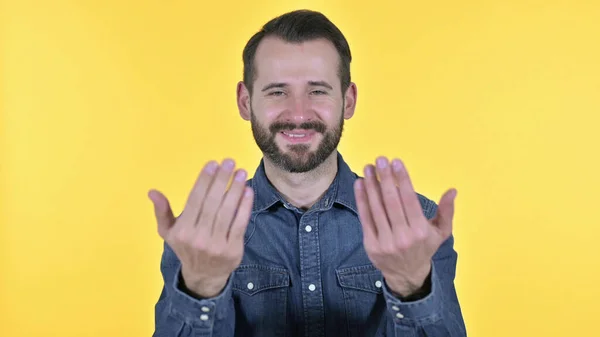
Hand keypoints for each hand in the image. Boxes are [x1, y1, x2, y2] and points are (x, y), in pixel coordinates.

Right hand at [148, 159, 253, 297]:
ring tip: (241, 172)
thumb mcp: (169, 232)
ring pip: (227, 212)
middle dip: (221, 180)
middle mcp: (198, 238)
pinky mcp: (233, 249)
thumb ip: (162, 211)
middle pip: (212, 203)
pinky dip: (245, 206)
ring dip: (235, 190)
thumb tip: (152, 192)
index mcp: (182, 230)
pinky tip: (247, 191)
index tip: (212, 164)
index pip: (195, 200)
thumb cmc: (186, 247)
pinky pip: (240, 224)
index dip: (204, 180)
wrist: (204, 276)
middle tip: (229, 162)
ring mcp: (216, 245)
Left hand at [354, 156, 456, 297]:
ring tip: (368, 168)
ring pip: (376, 208)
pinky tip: (360, 184)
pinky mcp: (371, 244)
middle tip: (380, 160)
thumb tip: (452, 191)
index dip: (402, 180)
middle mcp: (403, 236)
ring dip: (371, 185)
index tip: (396, 162)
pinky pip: (365, 218)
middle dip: (385, 178)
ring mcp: (385, 241)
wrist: (406, 274)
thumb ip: (446, 211)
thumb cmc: (424, 247)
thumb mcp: (440, 232)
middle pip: (391, 201)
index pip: (409, 200)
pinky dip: (361, 200)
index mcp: (420, 231)